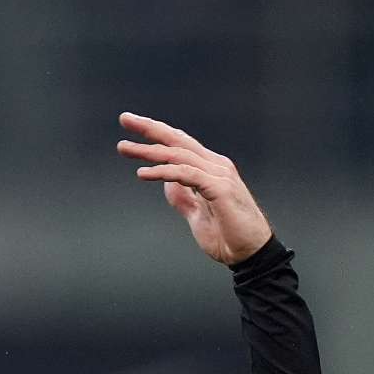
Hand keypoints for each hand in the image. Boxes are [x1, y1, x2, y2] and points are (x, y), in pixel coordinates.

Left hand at [117, 112, 271, 265]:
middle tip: (125, 118)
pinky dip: (164, 172)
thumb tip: (166, 183)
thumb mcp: (196, 214)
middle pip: (178, 140)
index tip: (131, 126)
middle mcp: (215, 166)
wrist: (249, 255)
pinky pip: (187, 174)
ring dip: (150, 151)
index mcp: (210, 169)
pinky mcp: (220, 189)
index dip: (156, 133)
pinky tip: (143, 173)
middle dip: (150, 128)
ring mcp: (219, 175)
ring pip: (179, 155)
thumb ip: (183, 197)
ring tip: (125, 148)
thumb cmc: (228, 235)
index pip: (180, 143)